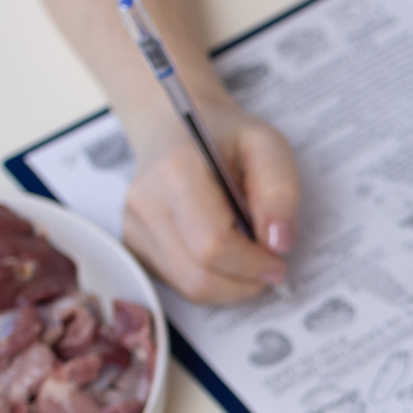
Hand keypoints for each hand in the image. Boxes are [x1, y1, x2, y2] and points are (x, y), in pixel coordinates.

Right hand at [121, 104, 299, 302]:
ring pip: (188, 287)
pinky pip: (178, 283)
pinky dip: (210, 279)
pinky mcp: (133, 243)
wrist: (173, 126)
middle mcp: (145, 201)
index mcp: (176, 170)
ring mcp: (133, 225)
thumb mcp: (267, 146)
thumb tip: (279, 243)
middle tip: (268, 266)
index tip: (278, 261)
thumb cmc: (224, 136)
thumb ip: (279, 191)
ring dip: (229, 285)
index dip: (252, 264)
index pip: (212, 244)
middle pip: (198, 276)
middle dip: (244, 283)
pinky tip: (222, 253)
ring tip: (247, 256)